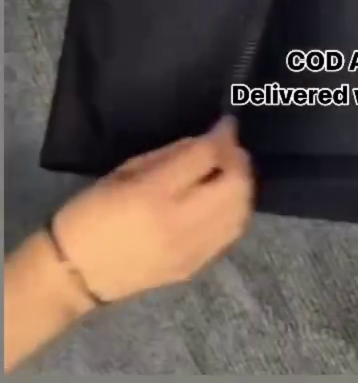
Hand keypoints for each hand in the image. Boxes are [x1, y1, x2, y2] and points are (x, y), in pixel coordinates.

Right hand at [51, 118, 253, 303]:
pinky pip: (230, 236)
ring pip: (240, 214)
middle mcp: (180, 224)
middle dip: (239, 160)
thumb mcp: (125, 171)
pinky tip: (223, 200)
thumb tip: (206, 143)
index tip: (225, 123)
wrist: (75, 274)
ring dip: (242, 187)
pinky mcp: (194, 269)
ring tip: (229, 171)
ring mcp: (191, 251)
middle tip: (230, 147)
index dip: (222, 135)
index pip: (207, 157)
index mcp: (154, 194)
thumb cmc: (91, 213)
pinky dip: (235, 212)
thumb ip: (170, 156)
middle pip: (235, 186)